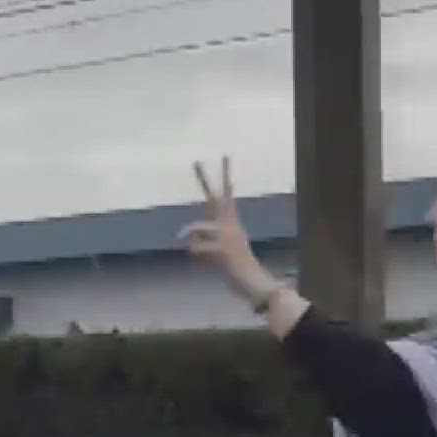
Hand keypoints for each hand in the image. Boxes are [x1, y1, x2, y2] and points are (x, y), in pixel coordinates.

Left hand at [179, 157, 275, 302]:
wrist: (252, 281)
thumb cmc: (234, 266)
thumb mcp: (216, 249)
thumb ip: (201, 240)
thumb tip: (184, 236)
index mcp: (230, 220)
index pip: (226, 194)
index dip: (226, 175)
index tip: (225, 154)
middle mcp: (229, 222)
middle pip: (214, 196)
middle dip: (204, 179)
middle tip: (194, 160)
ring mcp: (226, 233)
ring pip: (195, 229)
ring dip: (194, 243)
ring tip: (210, 256)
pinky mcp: (222, 247)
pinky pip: (194, 248)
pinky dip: (197, 257)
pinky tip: (210, 263)